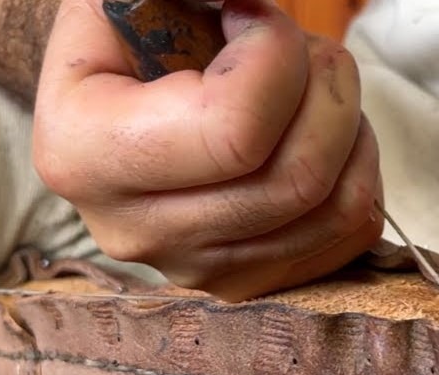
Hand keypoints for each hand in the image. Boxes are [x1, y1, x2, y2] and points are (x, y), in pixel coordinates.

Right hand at [33, 0, 383, 300]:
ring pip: (329, 210)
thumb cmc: (126, 44)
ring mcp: (187, 267)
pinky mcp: (234, 282)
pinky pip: (343, 235)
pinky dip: (355, 175)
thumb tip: (252, 9)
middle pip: (292, 179)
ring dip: (345, 129)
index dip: (274, 55)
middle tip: (303, 50)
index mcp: (84, 154)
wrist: (111, 110)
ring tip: (308, 94)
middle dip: (327, 88)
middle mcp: (130, 230)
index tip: (247, 18)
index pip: (233, 131)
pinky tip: (314, 141)